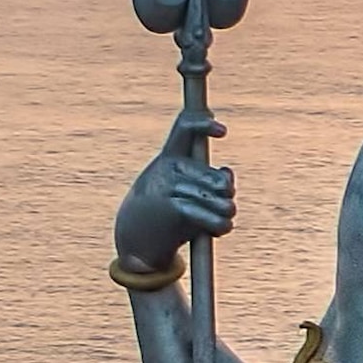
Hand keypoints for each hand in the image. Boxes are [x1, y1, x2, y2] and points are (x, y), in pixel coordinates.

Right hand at [113, 98, 233, 274]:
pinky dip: (219, 224)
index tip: (223, 131)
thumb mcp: (185, 190)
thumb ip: (209, 178)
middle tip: (228, 206)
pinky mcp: (172, 208)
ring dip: (226, 211)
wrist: (134, 239)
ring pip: (216, 196)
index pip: (184, 128)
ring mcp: (167, 185)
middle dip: (227, 191)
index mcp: (168, 157)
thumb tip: (227, 172)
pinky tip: (222, 228)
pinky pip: (207, 214)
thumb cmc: (166, 212)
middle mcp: (166, 167)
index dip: (203, 124)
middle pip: (215, 176)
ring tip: (226, 218)